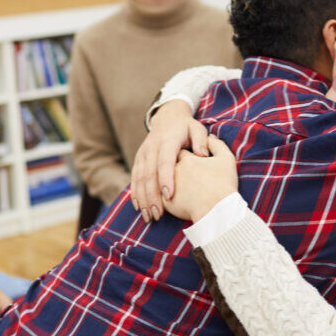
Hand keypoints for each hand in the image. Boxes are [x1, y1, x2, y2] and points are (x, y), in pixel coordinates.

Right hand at [131, 99, 208, 221]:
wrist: (168, 117)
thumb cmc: (186, 127)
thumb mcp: (197, 128)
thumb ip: (201, 140)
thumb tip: (202, 154)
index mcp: (167, 141)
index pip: (164, 161)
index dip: (165, 178)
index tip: (169, 196)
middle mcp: (151, 148)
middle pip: (149, 174)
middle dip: (152, 196)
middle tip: (158, 215)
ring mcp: (143, 154)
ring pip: (139, 178)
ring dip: (143, 199)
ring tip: (150, 217)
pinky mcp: (138, 159)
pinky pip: (134, 178)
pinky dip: (135, 193)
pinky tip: (139, 208)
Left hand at [164, 135, 238, 221]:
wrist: (218, 211)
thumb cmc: (223, 185)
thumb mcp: (226, 159)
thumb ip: (216, 145)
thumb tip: (211, 138)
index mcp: (187, 159)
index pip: (179, 152)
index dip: (183, 155)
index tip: (188, 160)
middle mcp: (175, 171)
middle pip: (168, 166)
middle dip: (170, 169)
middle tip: (181, 176)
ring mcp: (168, 186)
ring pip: (161, 182)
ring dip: (163, 185)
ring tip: (175, 192)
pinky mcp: (167, 203)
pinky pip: (160, 198)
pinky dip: (161, 199)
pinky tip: (168, 202)